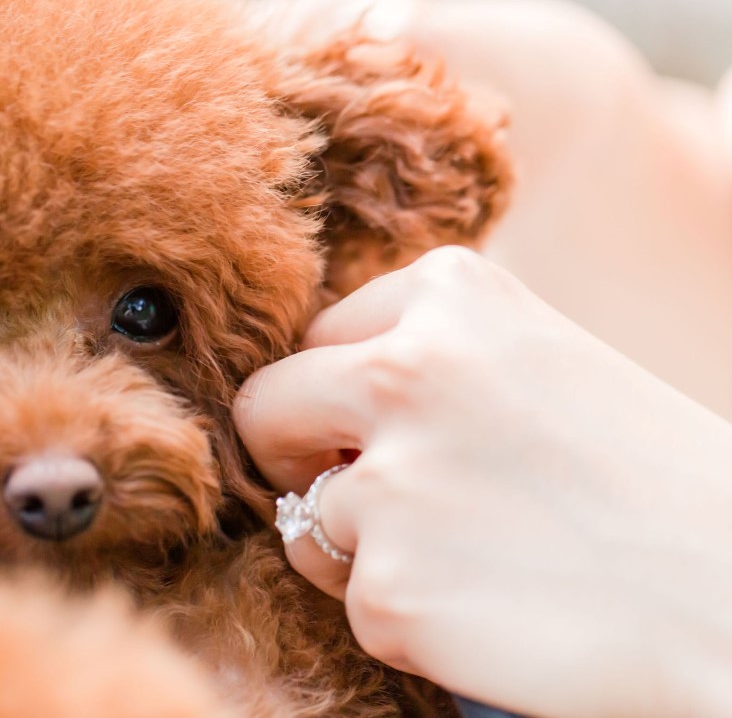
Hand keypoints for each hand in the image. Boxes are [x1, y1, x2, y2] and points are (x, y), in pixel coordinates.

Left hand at [234, 247, 731, 717]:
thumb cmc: (643, 480)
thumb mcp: (534, 362)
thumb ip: (425, 357)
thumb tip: (313, 392)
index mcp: (450, 293)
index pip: (316, 340)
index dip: (341, 398)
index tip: (390, 430)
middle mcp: (405, 370)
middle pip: (266, 410)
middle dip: (301, 457)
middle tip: (379, 492)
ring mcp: (390, 483)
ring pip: (305, 521)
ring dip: (366, 548)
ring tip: (479, 555)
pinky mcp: (389, 589)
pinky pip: (353, 600)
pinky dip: (403, 615)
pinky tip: (490, 607)